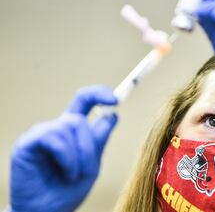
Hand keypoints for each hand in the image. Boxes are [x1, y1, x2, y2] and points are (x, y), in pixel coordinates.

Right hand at [9, 86, 117, 211]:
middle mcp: (57, 128)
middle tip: (89, 171)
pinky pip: (54, 137)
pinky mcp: (28, 143)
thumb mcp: (92, 164)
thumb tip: (113, 115)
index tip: (115, 101)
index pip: (85, 101)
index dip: (99, 94)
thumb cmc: (67, 190)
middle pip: (79, 119)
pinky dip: (66, 157)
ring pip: (69, 127)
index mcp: (73, 131)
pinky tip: (67, 172)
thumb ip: (99, 139)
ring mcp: (42, 134)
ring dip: (79, 156)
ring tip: (74, 176)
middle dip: (90, 146)